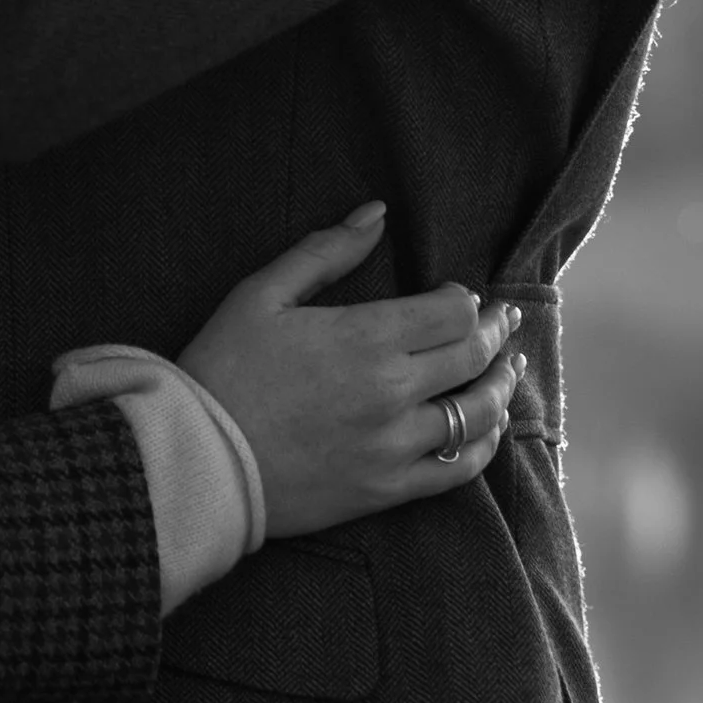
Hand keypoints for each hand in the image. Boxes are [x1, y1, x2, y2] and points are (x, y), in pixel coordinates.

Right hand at [180, 205, 523, 535]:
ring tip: (507, 370)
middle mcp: (392, 391)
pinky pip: (458, 469)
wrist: (195, 460)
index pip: (453, 310)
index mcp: (365, 337)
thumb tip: (377, 213)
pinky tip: (487, 429)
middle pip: (474, 355)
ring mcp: (394, 445)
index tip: (461, 295)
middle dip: (496, 331)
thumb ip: (326, 252)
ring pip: (477, 412)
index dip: (466, 298)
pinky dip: (482, 447)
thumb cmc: (221, 369)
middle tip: (504, 320)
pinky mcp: (387, 489)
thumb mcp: (261, 295)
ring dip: (501, 385)